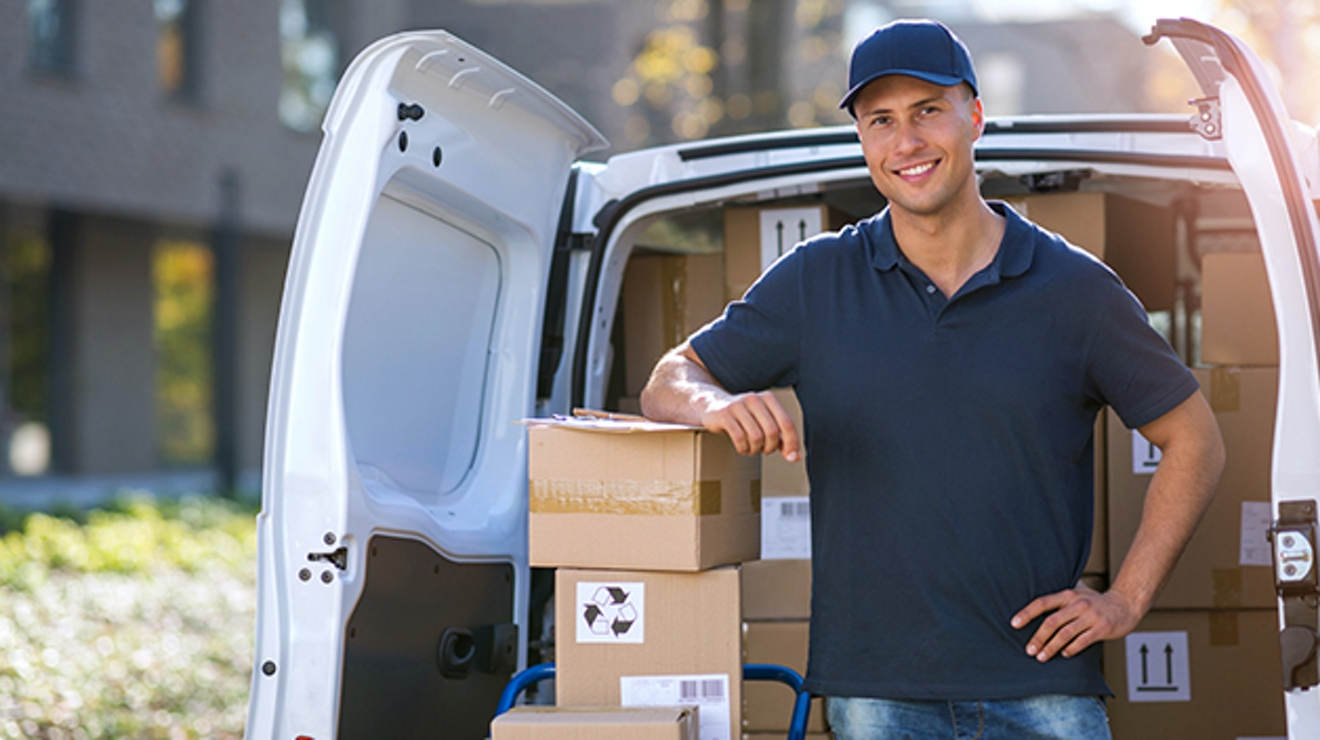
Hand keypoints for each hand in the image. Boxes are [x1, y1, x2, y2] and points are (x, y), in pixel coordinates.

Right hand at [701, 390, 800, 460]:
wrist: (712, 406)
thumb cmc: (743, 417)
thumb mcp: (763, 423)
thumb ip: (780, 438)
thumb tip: (795, 456)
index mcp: (768, 398)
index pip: (786, 423)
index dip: (792, 442)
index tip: (792, 457)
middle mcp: (754, 399)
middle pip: (772, 432)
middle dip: (770, 447)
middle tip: (764, 450)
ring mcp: (738, 405)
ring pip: (756, 437)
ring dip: (755, 449)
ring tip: (751, 449)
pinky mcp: (724, 414)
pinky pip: (739, 438)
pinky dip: (743, 448)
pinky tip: (742, 448)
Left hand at [1011, 583, 1141, 661]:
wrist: (1126, 604)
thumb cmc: (1096, 603)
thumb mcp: (1077, 596)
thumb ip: (1059, 604)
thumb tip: (1032, 614)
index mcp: (1068, 595)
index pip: (1042, 602)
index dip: (1027, 613)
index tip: (1014, 624)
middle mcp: (1078, 603)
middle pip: (1052, 621)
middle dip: (1038, 637)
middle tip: (1029, 650)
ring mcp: (1091, 616)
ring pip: (1065, 634)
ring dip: (1051, 647)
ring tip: (1041, 657)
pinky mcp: (1102, 628)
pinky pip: (1082, 641)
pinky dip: (1071, 649)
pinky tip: (1064, 654)